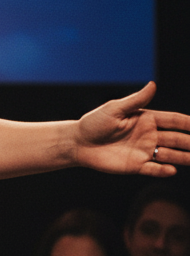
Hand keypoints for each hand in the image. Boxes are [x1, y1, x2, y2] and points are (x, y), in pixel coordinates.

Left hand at [73, 83, 189, 176]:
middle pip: (178, 139)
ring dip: (183, 156)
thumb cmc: (94, 123)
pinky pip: (154, 169)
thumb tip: (153, 84)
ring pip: (171, 155)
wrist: (77, 143)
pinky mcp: (135, 165)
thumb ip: (136, 100)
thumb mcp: (114, 109)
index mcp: (148, 119)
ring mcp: (144, 151)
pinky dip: (163, 171)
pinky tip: (171, 170)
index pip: (175, 121)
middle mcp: (150, 135)